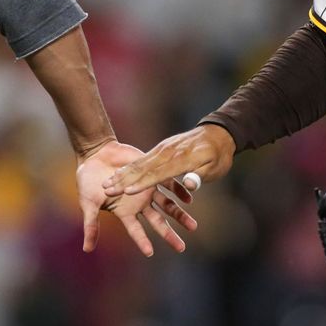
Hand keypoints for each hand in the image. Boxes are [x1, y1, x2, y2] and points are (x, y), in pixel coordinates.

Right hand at [76, 139, 197, 255]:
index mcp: (125, 211)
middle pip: (157, 221)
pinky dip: (178, 190)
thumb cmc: (88, 180)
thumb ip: (91, 225)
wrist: (96, 154)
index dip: (142, 241)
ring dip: (179, 214)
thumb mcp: (88, 203)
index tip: (150, 253)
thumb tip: (87, 249)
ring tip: (192, 226)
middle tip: (181, 248)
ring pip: (167, 204)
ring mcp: (147, 188)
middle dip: (169, 234)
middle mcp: (139, 202)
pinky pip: (168, 182)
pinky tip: (188, 198)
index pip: (135, 230)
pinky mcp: (152, 173)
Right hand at [102, 124, 235, 196]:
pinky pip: (143, 159)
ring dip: (122, 175)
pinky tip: (119, 174)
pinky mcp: (162, 147)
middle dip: (124, 180)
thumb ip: (199, 176)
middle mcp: (169, 153)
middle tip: (107, 189)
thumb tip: (188, 185)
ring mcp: (164, 149)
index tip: (127, 192)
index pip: (158, 174)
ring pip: (140, 163)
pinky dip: (129, 168)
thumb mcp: (215, 168)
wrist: (218, 133)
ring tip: (107, 184)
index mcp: (182, 160)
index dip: (142, 184)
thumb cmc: (218, 156)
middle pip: (143, 169)